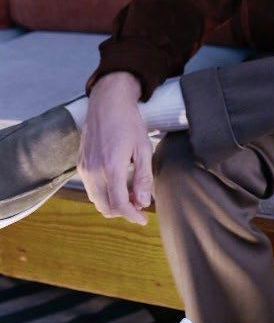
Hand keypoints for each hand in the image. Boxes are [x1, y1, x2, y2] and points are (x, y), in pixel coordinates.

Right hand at [77, 72, 152, 225]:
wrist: (107, 103)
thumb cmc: (128, 123)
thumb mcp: (143, 148)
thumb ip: (143, 177)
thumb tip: (144, 202)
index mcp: (111, 167)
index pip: (119, 204)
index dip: (132, 216)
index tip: (144, 219)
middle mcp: (93, 170)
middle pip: (105, 207)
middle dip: (123, 211)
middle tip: (139, 205)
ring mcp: (84, 167)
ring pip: (96, 199)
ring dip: (112, 204)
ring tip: (131, 195)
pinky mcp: (80, 163)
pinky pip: (91, 188)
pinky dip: (104, 193)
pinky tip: (118, 185)